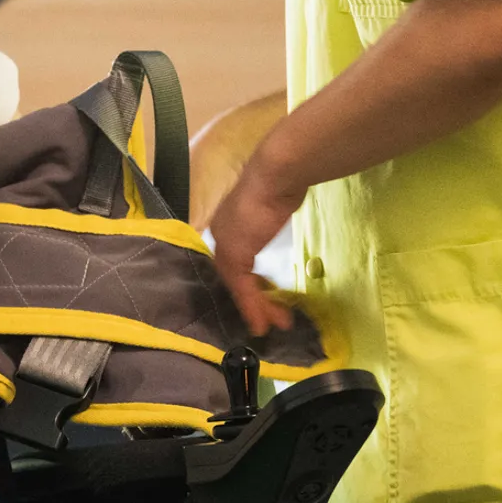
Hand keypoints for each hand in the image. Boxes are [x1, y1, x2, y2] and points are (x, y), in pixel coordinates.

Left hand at [208, 148, 303, 338]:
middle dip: (255, 302)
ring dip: (257, 308)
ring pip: (237, 287)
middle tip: (273, 319)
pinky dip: (253, 306)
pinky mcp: (234, 254)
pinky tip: (263, 322)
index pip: (235, 264)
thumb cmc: (280, 186)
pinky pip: (242, 288)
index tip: (266, 300)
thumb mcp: (272, 208)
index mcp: (228, 226)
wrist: (276, 176)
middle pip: (234, 279)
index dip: (250, 285)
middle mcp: (221, 236)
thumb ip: (266, 220)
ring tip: (275, 325)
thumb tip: (276, 218)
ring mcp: (226, 245)